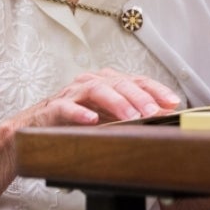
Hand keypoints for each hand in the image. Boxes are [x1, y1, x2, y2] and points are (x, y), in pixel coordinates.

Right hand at [15, 68, 181, 128]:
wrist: (37, 128)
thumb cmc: (77, 121)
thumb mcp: (110, 118)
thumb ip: (134, 115)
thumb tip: (165, 116)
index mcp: (107, 82)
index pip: (136, 80)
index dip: (156, 90)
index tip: (172, 102)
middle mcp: (91, 82)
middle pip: (119, 83)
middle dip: (139, 97)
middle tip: (153, 112)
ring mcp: (73, 94)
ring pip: (97, 90)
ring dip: (116, 102)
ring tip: (130, 115)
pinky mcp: (55, 108)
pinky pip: (67, 108)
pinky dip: (80, 113)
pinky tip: (91, 120)